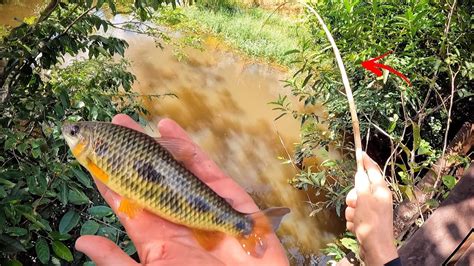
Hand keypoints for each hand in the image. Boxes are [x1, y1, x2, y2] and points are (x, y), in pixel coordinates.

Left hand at [75, 114, 288, 264]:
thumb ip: (117, 259)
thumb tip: (82, 243)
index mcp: (154, 236)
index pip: (126, 199)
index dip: (110, 176)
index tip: (93, 154)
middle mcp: (175, 214)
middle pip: (148, 176)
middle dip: (129, 152)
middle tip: (113, 127)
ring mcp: (200, 202)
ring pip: (173, 166)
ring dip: (153, 144)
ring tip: (132, 123)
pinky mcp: (226, 195)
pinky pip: (204, 166)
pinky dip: (187, 146)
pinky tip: (169, 128)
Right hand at [345, 153, 397, 264]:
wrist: (375, 249)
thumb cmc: (371, 223)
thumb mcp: (364, 199)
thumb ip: (361, 183)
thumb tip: (360, 171)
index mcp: (381, 190)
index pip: (373, 170)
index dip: (365, 160)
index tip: (359, 151)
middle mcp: (378, 198)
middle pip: (358, 187)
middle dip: (352, 197)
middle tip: (354, 204)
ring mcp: (372, 210)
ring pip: (353, 203)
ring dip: (351, 211)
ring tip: (357, 220)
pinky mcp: (367, 221)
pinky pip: (353, 215)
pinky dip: (353, 220)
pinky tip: (357, 227)